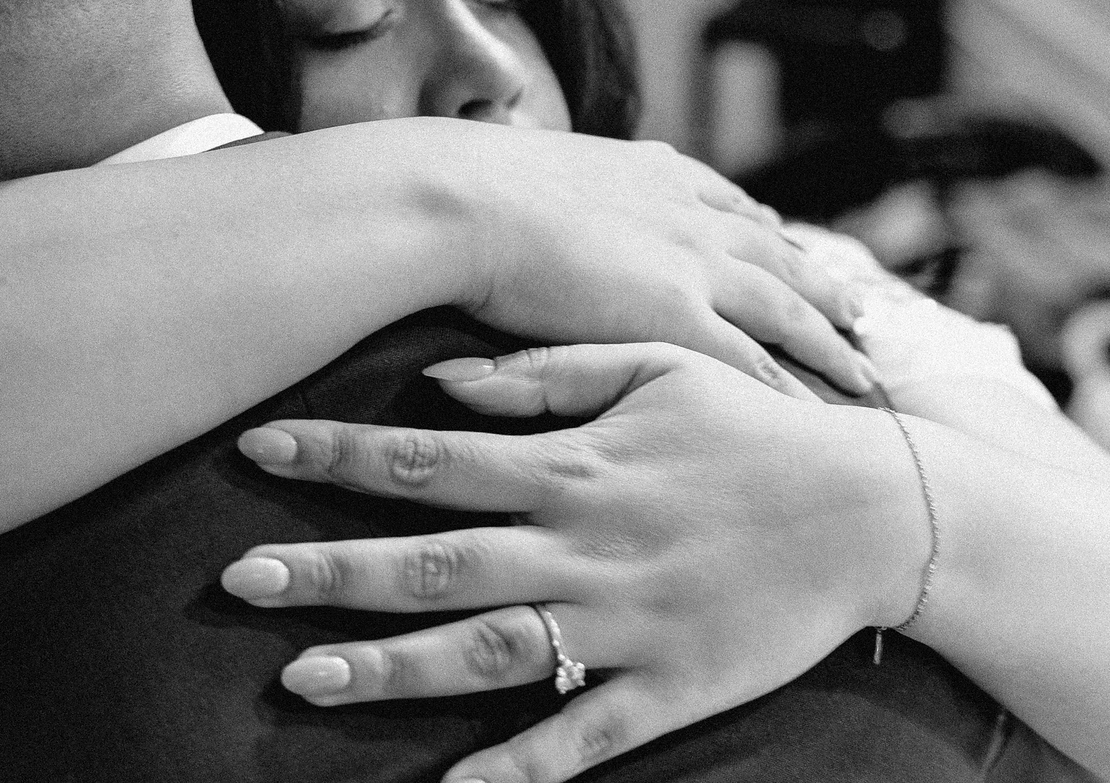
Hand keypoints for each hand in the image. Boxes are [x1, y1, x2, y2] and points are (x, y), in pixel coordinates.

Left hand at [221, 344, 930, 782]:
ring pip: (488, 649)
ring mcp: (622, 623)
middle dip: (330, 570)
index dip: (338, 455)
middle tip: (237, 581)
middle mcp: (583, 544)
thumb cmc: (753, 427)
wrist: (872, 508)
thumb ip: (547, 374)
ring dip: (393, 667)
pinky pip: (580, 739)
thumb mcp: (656, 366)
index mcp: (575, 464)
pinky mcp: (668, 688)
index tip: (255, 448)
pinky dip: (514, 770)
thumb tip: (443, 379)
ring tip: (301, 681)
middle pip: (436, 560)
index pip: (430, 458)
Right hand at [438, 124, 877, 396]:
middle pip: (774, 252)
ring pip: (785, 309)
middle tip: (856, 308)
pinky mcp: (679, 316)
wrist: (459, 201)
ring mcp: (692, 264)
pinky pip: (756, 362)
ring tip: (863, 372)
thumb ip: (548, 189)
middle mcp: (688, 212)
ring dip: (828, 340)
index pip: (726, 201)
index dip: (760, 227)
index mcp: (650, 173)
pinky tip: (819, 415)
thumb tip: (519, 191)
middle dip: (818, 283)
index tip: (786, 241)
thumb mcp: (527, 170)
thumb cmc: (465, 190)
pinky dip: (792, 388)